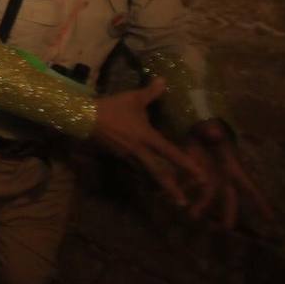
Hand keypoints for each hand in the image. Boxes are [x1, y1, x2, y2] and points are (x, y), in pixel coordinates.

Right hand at [91, 77, 207, 206]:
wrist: (83, 118)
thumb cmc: (111, 108)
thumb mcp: (132, 98)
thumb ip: (150, 92)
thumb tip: (164, 80)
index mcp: (146, 138)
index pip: (170, 153)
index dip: (186, 165)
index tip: (201, 177)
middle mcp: (139, 151)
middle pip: (158, 173)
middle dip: (171, 189)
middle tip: (183, 203)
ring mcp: (127, 156)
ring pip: (145, 173)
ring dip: (156, 184)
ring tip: (166, 194)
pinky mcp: (117, 156)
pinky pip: (133, 168)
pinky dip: (142, 174)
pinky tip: (145, 176)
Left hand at [182, 119, 274, 228]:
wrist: (195, 123)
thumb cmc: (210, 126)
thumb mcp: (213, 127)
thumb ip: (213, 132)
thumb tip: (213, 131)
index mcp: (232, 167)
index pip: (250, 186)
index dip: (260, 201)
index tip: (270, 218)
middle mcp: (221, 175)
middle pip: (228, 197)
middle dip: (228, 213)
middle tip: (226, 228)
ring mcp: (206, 174)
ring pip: (205, 194)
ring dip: (200, 204)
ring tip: (191, 215)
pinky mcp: (191, 172)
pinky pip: (186, 185)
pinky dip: (180, 191)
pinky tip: (170, 199)